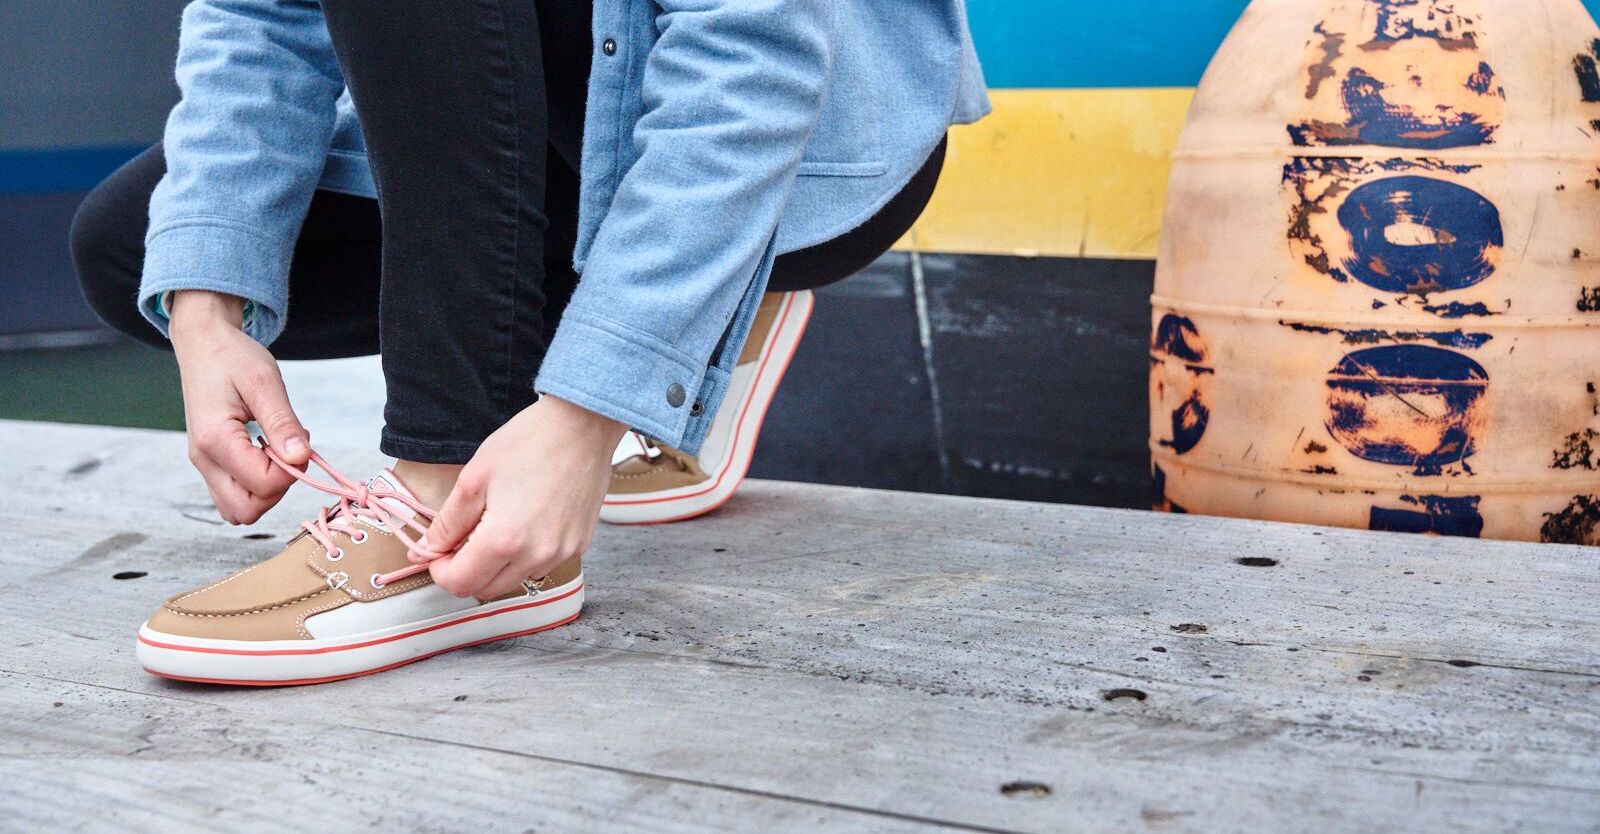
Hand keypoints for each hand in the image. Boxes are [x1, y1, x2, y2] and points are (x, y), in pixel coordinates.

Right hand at [169, 290, 310, 523]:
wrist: (204, 346)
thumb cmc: (232, 358)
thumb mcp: (265, 381)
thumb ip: (282, 422)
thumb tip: (300, 458)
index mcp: (215, 439)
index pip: (263, 485)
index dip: (291, 471)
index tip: (298, 440)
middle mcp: (203, 459)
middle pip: (246, 510)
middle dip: (278, 489)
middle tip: (287, 451)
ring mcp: (204, 464)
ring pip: (238, 509)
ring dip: (267, 490)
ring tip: (276, 450)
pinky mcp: (210, 464)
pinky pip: (233, 495)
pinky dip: (256, 486)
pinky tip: (266, 454)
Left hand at [419, 395, 625, 598]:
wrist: (582, 427)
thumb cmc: (529, 442)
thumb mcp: (474, 478)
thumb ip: (448, 522)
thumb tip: (429, 548)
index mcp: (504, 540)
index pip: (460, 583)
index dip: (439, 571)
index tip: (437, 552)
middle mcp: (536, 555)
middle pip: (486, 590)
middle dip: (465, 572)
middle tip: (459, 541)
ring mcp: (561, 553)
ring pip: (515, 580)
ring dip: (496, 566)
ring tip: (493, 528)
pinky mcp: (579, 544)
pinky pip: (541, 564)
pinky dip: (524, 555)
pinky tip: (523, 524)